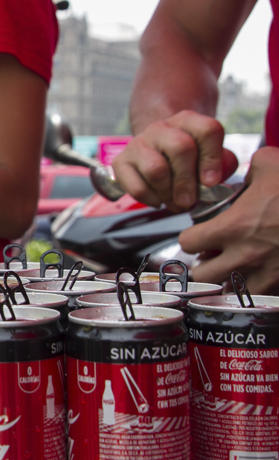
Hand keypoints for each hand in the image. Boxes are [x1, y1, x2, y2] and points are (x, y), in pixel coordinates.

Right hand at [111, 110, 238, 211]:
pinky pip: (136, 186)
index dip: (213, 158)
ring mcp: (138, 143)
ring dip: (169, 193)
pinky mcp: (121, 161)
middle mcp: (161, 127)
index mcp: (188, 121)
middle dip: (188, 182)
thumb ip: (222, 165)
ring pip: (156, 169)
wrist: (156, 151)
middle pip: (180, 148)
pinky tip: (159, 201)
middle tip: (190, 202)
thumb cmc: (189, 159)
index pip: (207, 130)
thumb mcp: (210, 155)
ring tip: (175, 204)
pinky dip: (150, 199)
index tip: (212, 182)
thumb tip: (214, 183)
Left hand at [179, 146, 278, 294]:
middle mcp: (246, 254)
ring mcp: (267, 272)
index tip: (197, 233)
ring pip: (231, 292)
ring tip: (235, 268)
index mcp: (234, 226)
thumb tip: (247, 173)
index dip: (190, 237)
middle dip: (203, 266)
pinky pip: (262, 296)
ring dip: (228, 281)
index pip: (188, 242)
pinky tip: (260, 273)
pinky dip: (256, 289)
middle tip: (211, 256)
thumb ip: (249, 168)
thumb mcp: (270, 163)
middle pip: (202, 276)